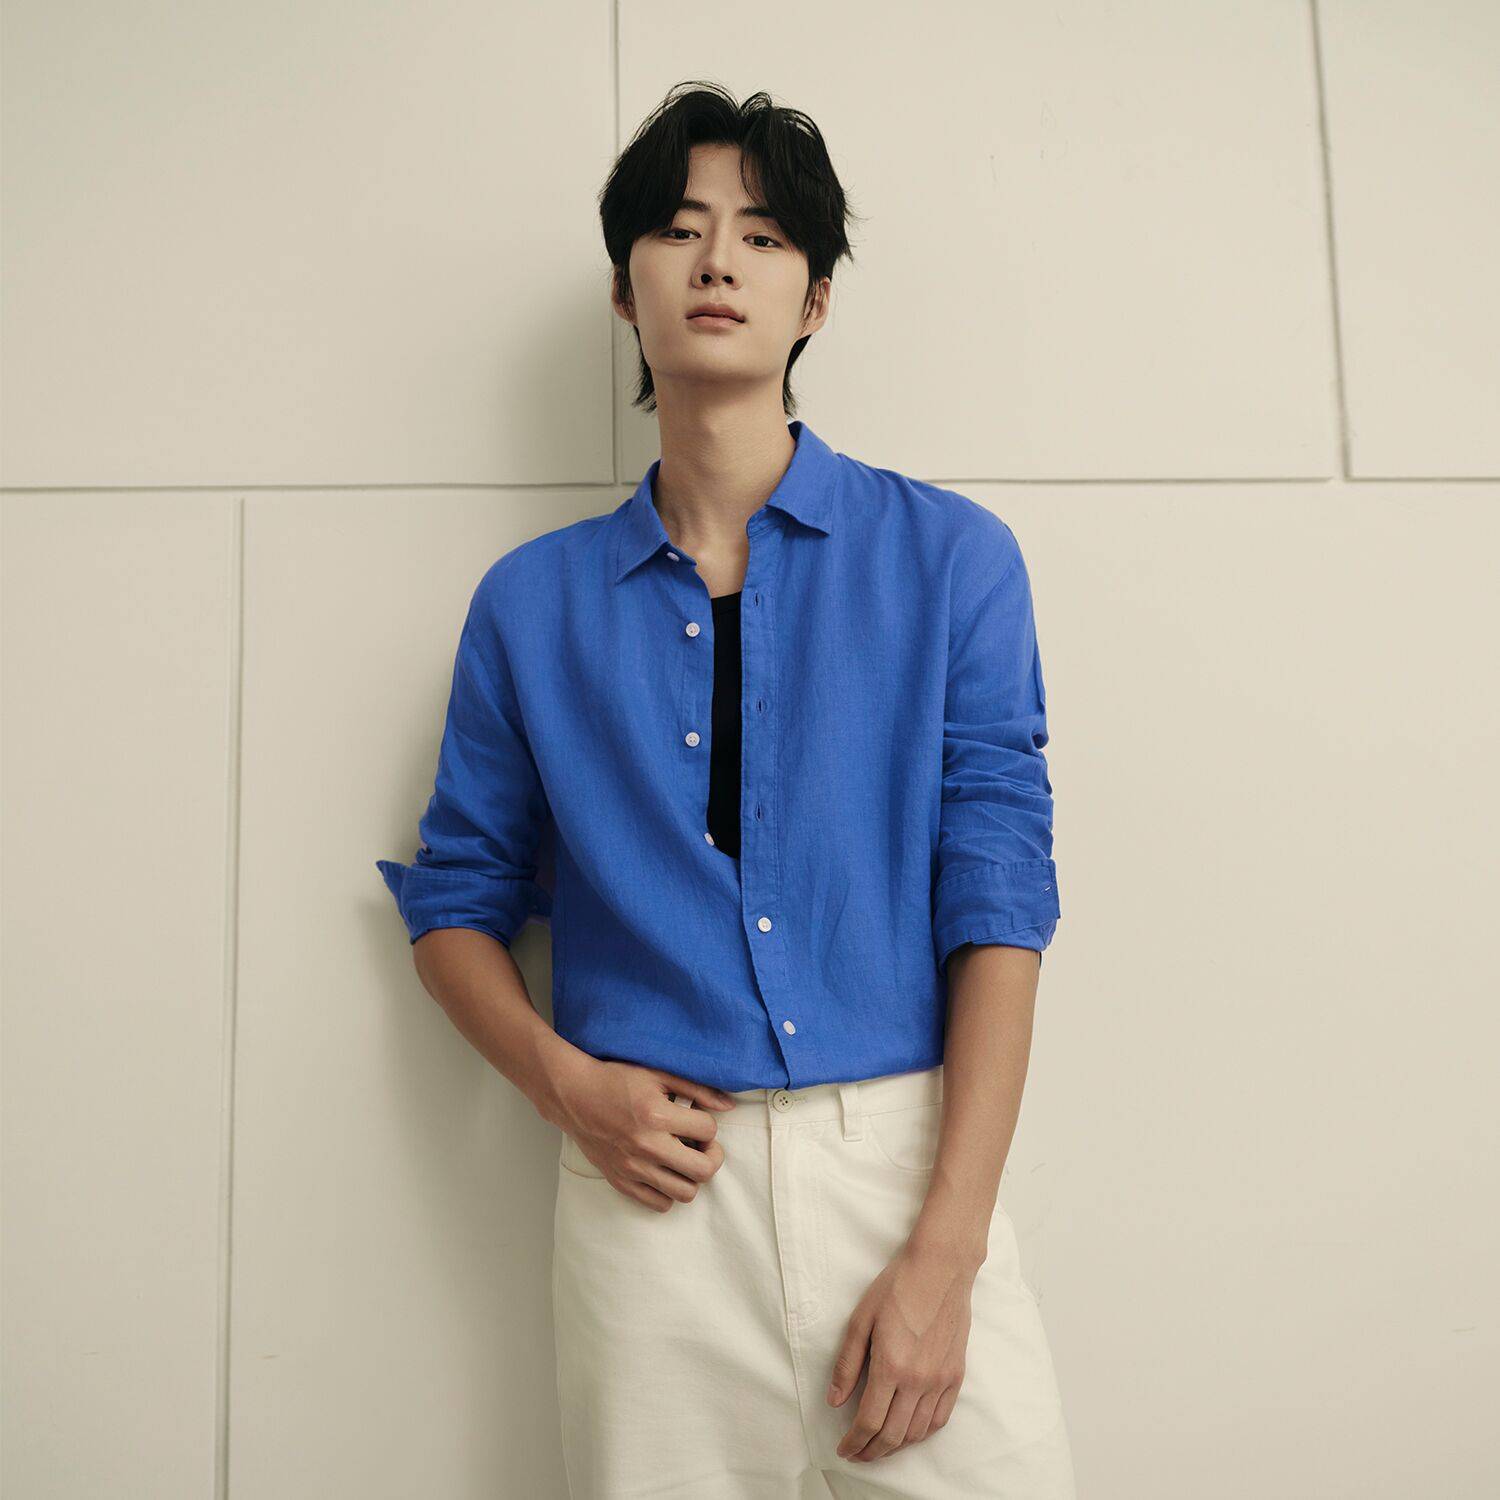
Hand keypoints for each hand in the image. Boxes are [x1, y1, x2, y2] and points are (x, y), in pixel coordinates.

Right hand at [557, 1058, 736, 1211]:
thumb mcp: (658, 1074)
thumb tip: (729, 1106)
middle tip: (702, 1146)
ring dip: (691, 1176)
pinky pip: (660, 1204)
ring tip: (682, 1159)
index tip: (698, 1120)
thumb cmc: (616, 1081)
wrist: (574, 1096)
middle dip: (711, 1156)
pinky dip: (669, 1191)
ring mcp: (633, 1168)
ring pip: (685, 1193)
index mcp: (657, 1115)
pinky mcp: (621, 1182)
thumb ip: (696, 1088)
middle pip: (704, 1170)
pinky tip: (664, 1171)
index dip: (709, 1124)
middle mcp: (646, 1146)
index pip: (708, 1130)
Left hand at [827, 1239, 975, 1460]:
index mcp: (891, 1366)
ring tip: (880, 1444)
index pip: (869, 1421)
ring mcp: (940, 1379)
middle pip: (893, 1435)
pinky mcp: (956, 1374)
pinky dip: (923, 1432)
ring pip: (917, 1432)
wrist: (940, 1267)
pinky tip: (910, 1430)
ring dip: (896, 1445)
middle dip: (871, 1451)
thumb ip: (847, 1363)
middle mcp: (918, 1380)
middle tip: (857, 1453)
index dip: (854, 1442)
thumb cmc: (897, 1287)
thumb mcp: (861, 1319)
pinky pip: (940, 1418)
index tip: (843, 1449)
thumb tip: (834, 1399)